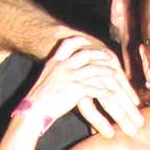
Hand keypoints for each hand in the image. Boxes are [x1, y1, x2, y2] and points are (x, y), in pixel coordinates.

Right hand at [26, 36, 142, 138]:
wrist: (34, 109)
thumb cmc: (36, 99)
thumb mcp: (44, 79)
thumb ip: (53, 73)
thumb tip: (57, 74)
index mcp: (55, 62)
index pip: (68, 44)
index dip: (79, 41)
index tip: (87, 40)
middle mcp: (64, 66)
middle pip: (86, 54)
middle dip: (99, 54)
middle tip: (108, 57)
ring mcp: (71, 76)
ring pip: (94, 70)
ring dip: (106, 72)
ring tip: (115, 74)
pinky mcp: (76, 89)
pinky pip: (95, 89)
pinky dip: (105, 92)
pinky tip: (111, 94)